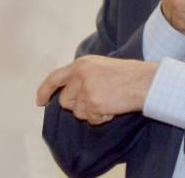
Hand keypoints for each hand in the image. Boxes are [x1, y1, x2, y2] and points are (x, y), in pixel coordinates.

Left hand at [35, 56, 157, 124]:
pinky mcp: (94, 103)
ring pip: (77, 112)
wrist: (144, 81)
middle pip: (65, 101)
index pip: (54, 78)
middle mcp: (80, 75)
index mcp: (81, 64)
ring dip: (92, 112)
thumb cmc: (128, 74)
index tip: (40, 102)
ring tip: (109, 101)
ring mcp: (86, 90)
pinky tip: (113, 107)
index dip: (44, 91)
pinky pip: (91, 119)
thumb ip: (82, 75)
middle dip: (78, 105)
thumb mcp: (100, 66)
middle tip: (97, 100)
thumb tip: (68, 93)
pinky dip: (102, 118)